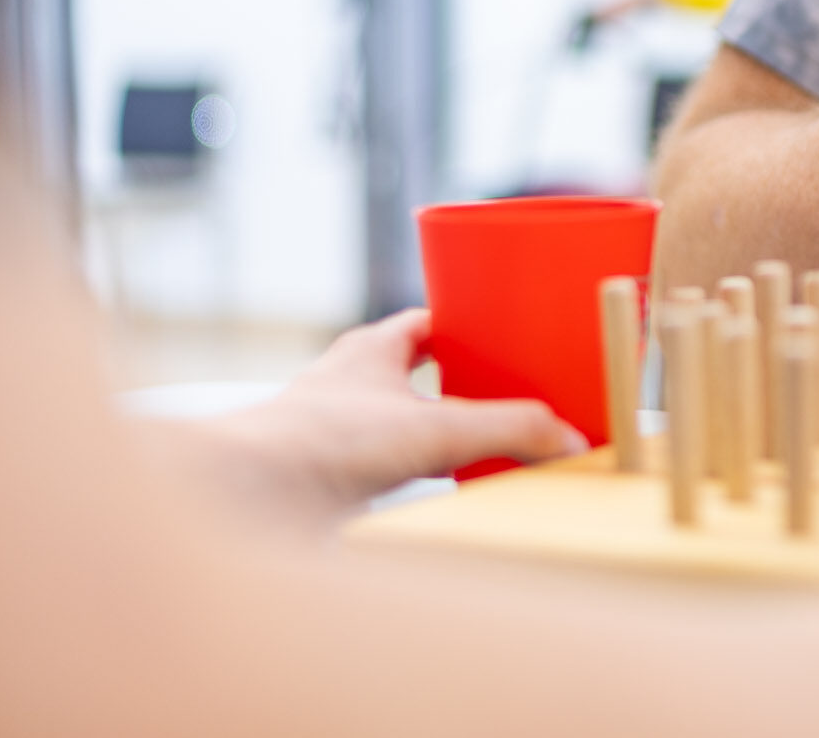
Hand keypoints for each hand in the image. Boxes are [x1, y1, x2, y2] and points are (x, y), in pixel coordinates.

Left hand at [176, 309, 581, 531]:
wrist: (248, 496)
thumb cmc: (322, 441)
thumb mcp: (436, 428)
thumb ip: (508, 430)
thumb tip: (569, 439)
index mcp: (371, 351)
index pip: (425, 322)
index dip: (464, 322)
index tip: (503, 330)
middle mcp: (349, 386)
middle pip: (414, 374)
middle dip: (456, 382)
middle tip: (505, 392)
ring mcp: (336, 432)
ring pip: (396, 424)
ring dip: (434, 433)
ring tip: (483, 446)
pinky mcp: (327, 480)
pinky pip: (384, 471)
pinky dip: (415, 478)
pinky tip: (440, 496)